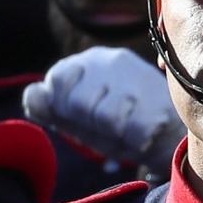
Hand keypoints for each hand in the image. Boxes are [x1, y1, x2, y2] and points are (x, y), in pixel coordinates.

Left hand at [23, 47, 183, 172]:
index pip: (58, 80)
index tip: (81, 115)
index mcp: (89, 61)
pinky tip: (143, 133)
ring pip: (106, 118)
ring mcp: (138, 79)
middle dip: (89, 124)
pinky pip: (132, 132)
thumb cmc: (115, 123)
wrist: (168, 135)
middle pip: (79, 103)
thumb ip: (48, 106)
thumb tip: (34, 94)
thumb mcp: (76, 116)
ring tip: (126, 128)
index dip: (64, 107)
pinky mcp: (160, 102)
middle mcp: (113, 61)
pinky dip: (135, 141)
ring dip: (114, 134)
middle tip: (108, 125)